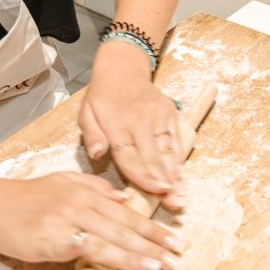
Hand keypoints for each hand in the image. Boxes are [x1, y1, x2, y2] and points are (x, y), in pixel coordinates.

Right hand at [0, 172, 182, 269]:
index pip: (128, 212)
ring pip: (112, 240)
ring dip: (139, 255)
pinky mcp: (55, 241)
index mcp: (87, 193)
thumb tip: (123, 199)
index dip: (152, 227)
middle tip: (177, 256)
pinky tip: (128, 267)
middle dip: (154, 243)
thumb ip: (95, 189)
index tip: (173, 238)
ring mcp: (69, 222)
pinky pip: (90, 252)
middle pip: (126, 227)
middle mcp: (82, 205)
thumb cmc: (25, 198)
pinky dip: (113, 260)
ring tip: (160, 265)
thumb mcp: (63, 182)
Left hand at [80, 42, 183, 210]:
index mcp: (117, 124)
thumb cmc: (102, 97)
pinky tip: (182, 175)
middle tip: (174, 201)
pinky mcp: (170, 114)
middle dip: (165, 182)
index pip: (131, 155)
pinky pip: (176, 140)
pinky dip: (179, 159)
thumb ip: (92, 135)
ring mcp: (158, 117)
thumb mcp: (86, 113)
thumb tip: (97, 154)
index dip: (144, 175)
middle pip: (154, 157)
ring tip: (181, 194)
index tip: (156, 191)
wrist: (123, 68)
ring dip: (176, 175)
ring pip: (169, 150)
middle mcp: (141, 121)